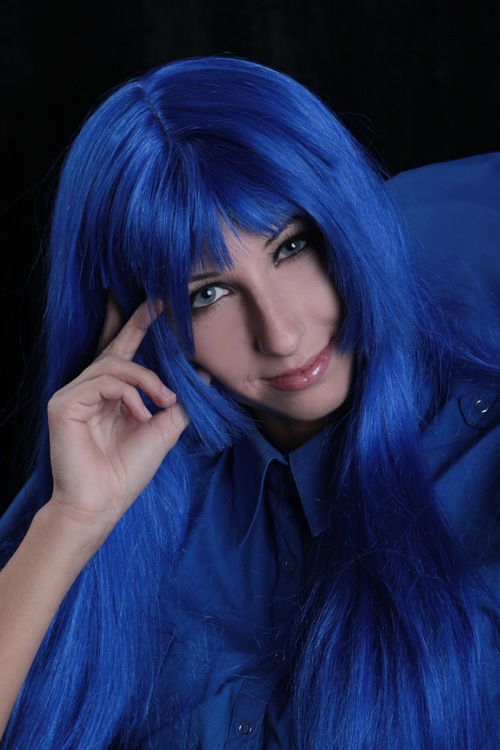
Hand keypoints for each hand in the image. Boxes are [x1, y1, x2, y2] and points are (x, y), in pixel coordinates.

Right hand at [46, 297, 188, 541]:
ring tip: (164, 400)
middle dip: (137, 324)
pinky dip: (129, 394)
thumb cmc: (128, 471)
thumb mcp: (164, 430)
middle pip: (115, 348)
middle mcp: (90, 390)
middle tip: (160, 304)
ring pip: (114, 364)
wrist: (104, 503)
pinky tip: (141, 414)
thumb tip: (201, 373)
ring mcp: (74, 395)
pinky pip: (103, 382)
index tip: (161, 306)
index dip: (140, 328)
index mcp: (111, 396)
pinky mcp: (64, 404)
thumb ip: (179, 400)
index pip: (125, 354)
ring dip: (146, 379)